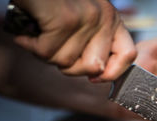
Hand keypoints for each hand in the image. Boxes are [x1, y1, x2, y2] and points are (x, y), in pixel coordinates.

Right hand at [12, 0, 136, 81]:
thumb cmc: (51, 3)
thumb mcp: (82, 21)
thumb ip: (94, 45)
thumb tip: (97, 74)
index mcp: (112, 19)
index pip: (128, 55)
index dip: (111, 73)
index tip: (93, 77)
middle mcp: (104, 16)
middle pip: (95, 68)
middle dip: (69, 66)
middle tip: (55, 47)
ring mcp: (87, 17)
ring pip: (67, 63)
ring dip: (46, 53)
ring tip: (40, 34)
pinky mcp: (65, 19)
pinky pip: (48, 53)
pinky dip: (31, 46)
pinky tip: (27, 34)